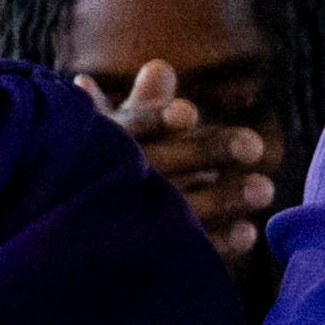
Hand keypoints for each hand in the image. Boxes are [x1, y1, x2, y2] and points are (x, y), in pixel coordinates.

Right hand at [107, 62, 278, 269]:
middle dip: (206, 153)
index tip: (189, 112)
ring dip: (224, 199)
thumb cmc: (99, 167)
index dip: (156, 120)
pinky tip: (249, 233)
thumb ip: (142, 104)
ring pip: (178, 209)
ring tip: (267, 189)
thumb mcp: (111, 133)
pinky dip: (216, 243)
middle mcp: (111, 181)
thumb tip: (162, 67)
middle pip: (161, 164)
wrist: (57, 239)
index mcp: (104, 144)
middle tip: (256, 144)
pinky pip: (183, 251)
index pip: (130, 128)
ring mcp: (126, 222)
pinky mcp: (143, 258)